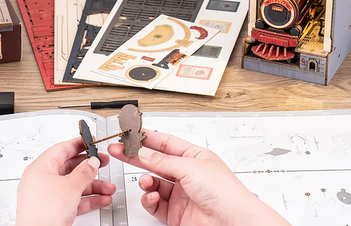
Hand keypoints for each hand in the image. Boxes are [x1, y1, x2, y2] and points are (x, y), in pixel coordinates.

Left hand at [16, 137, 115, 225]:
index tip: (90, 141)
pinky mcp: (51, 210)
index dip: (78, 144)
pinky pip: (72, 199)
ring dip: (93, 185)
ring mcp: (46, 196)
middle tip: (103, 162)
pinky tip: (101, 199)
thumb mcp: (71, 187)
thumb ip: (84, 172)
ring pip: (73, 185)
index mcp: (40, 168)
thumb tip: (92, 162)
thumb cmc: (43, 213)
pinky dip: (87, 198)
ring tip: (108, 187)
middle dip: (90, 168)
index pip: (61, 149)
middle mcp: (41, 180)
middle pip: (69, 167)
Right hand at [108, 130, 290, 225]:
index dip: (146, 138)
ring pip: (153, 183)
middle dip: (135, 156)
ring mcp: (180, 193)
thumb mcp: (190, 167)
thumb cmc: (224, 192)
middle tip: (118, 150)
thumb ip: (163, 161)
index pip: (164, 143)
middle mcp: (186, 174)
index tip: (129, 133)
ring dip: (145, 181)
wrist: (232, 222)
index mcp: (193, 157)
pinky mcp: (175, 212)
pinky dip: (149, 199)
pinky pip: (154, 202)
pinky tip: (151, 196)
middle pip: (154, 162)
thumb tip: (143, 153)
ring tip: (146, 181)